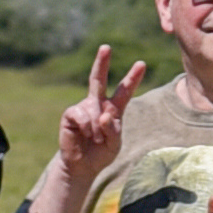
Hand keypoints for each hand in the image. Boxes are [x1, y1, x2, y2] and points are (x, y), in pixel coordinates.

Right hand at [53, 47, 135, 194]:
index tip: (141, 63)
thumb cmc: (101, 153)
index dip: (132, 78)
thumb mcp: (115, 145)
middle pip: (98, 79)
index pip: (124, 91)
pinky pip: (81, 114)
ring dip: (97, 127)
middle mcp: (98, 103)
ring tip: (96, 139)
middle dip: (101, 62)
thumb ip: (114, 130)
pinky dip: (87, 126)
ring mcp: (83, 107)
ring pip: (94, 108)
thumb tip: (104, 115)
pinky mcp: (71, 114)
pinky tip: (85, 134)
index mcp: (113, 109)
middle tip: (105, 47)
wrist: (82, 166)